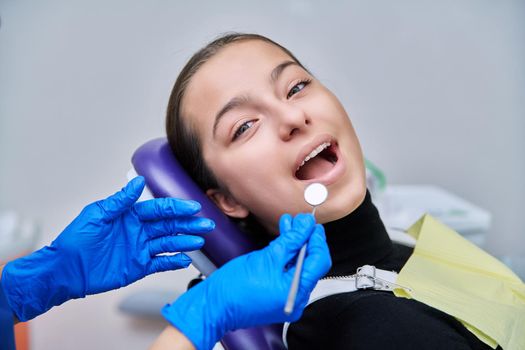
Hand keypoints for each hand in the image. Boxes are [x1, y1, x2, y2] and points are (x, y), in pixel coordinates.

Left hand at [0, 176, 214, 320]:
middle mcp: (139, 231)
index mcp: (130, 216)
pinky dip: (174, 261)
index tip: (193, 206)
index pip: (159, 209)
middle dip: (188, 224)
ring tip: (199, 240)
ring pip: (169, 243)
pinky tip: (186, 259)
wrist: (65, 270)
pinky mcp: (139, 267)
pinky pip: (161, 263)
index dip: (177, 207)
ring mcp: (140, 249)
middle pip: (169, 225)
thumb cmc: (76, 240)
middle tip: (206, 224)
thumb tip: (138, 181)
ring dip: (185, 241)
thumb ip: (120, 200)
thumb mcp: (96, 215)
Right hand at [161, 213, 330, 349]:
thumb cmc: (235, 288)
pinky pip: (287, 273)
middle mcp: (296, 299)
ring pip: (298, 266)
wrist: (214, 305)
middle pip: (310, 264)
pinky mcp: (276, 295)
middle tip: (301, 221)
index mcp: (297, 292)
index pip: (319, 261)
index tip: (311, 223)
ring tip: (289, 224)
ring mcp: (286, 299)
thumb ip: (291, 241)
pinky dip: (286, 256)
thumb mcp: (267, 257)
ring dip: (294, 244)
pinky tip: (282, 239)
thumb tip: (306, 227)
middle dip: (305, 240)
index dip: (317, 239)